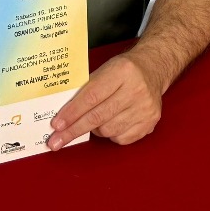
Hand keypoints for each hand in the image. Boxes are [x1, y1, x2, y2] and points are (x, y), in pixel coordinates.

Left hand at [47, 51, 163, 147]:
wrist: (153, 69)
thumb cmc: (124, 70)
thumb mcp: (105, 69)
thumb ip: (86, 89)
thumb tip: (63, 115)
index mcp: (122, 71)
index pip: (91, 96)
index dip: (72, 112)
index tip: (56, 125)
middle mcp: (136, 90)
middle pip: (98, 116)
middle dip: (74, 130)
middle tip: (56, 141)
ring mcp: (145, 108)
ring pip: (108, 130)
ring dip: (94, 129)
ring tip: (92, 122)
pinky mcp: (150, 122)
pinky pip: (120, 138)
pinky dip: (110, 134)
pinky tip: (110, 123)